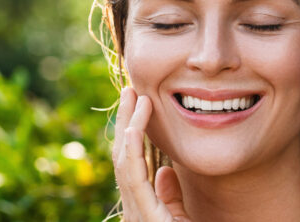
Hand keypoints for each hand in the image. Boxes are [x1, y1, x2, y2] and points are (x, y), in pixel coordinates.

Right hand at [113, 87, 191, 221]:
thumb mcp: (177, 217)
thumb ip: (169, 197)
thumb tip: (165, 171)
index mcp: (138, 205)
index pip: (130, 161)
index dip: (130, 131)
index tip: (137, 104)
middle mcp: (132, 207)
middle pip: (123, 154)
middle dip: (125, 120)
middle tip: (128, 90)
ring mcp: (135, 213)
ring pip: (126, 160)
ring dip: (129, 125)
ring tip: (133, 96)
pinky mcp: (145, 216)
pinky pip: (134, 179)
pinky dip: (132, 152)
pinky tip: (132, 130)